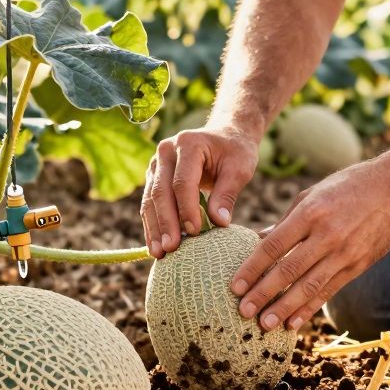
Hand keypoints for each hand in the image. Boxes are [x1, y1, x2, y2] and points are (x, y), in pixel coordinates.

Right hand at [141, 124, 258, 258]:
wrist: (225, 136)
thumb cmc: (235, 152)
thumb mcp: (239, 169)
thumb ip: (227, 194)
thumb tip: (219, 224)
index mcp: (188, 143)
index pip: (182, 181)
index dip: (187, 209)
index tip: (195, 232)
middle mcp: (166, 151)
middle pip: (161, 191)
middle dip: (165, 222)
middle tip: (170, 249)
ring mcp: (156, 163)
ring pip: (150, 199)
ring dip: (154, 227)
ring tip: (159, 253)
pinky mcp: (154, 176)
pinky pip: (150, 202)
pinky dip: (153, 224)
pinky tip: (156, 245)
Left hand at [232, 159, 389, 331]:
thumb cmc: (346, 187)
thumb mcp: (312, 194)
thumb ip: (286, 221)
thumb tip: (257, 241)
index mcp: (310, 213)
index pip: (273, 246)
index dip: (252, 268)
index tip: (234, 286)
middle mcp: (327, 235)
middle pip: (288, 270)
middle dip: (264, 294)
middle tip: (243, 312)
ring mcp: (344, 253)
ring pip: (309, 286)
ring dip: (285, 308)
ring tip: (265, 324)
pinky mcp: (358, 265)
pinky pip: (329, 291)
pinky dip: (310, 308)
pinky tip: (293, 322)